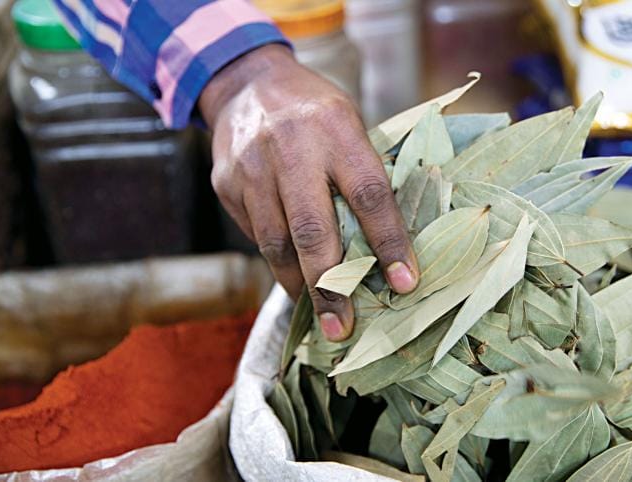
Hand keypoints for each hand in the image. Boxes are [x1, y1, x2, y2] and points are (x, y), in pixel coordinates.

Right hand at [199, 45, 418, 340]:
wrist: (247, 82)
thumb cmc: (315, 112)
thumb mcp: (349, 124)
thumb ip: (363, 174)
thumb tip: (387, 246)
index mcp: (336, 130)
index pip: (370, 194)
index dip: (389, 243)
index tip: (405, 284)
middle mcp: (290, 148)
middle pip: (313, 230)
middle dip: (331, 286)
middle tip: (343, 327)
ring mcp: (251, 168)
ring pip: (276, 242)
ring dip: (299, 285)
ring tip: (320, 314)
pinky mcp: (226, 184)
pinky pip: (255, 235)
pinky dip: (277, 261)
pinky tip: (293, 277)